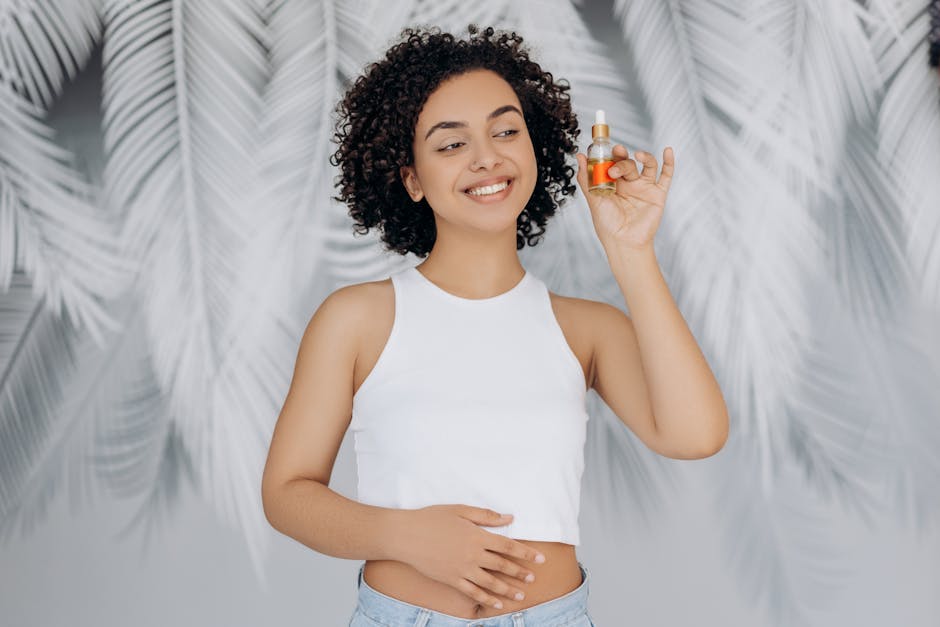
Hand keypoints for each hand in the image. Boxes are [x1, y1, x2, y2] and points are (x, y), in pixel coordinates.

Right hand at [398, 504, 545, 609]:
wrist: (406, 535)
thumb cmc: (432, 518)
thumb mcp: (460, 510)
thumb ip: (486, 516)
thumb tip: (509, 518)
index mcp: (477, 536)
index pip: (508, 546)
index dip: (526, 553)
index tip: (540, 559)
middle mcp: (472, 555)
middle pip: (502, 566)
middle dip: (520, 572)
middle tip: (534, 577)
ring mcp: (462, 570)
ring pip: (491, 582)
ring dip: (508, 589)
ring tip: (521, 595)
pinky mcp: (452, 580)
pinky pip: (473, 593)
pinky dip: (487, 599)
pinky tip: (497, 604)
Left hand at [575, 145, 674, 251]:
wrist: (624, 242)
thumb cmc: (607, 224)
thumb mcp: (593, 199)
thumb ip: (586, 178)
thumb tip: (580, 156)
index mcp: (613, 183)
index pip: (612, 162)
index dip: (610, 154)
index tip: (604, 147)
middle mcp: (629, 183)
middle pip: (628, 162)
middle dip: (622, 159)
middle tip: (616, 161)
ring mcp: (644, 187)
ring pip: (647, 164)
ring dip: (644, 156)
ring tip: (638, 155)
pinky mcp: (657, 194)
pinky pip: (666, 176)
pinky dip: (668, 162)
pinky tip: (667, 150)